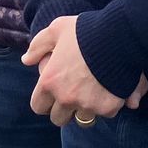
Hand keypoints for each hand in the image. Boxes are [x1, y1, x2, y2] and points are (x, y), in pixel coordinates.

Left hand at [22, 16, 147, 126]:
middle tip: (76, 95)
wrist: (121, 35)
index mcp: (49, 82)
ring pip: (83, 118)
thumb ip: (38, 46)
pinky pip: (105, 113)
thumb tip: (27, 60)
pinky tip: (113, 90)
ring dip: (87, 109)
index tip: (55, 94)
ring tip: (95, 93)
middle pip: (59, 118)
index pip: (39, 107)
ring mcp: (87, 105)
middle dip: (65, 109)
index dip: (46, 101)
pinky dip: (109, 105)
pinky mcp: (108, 107)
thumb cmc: (86, 31)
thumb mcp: (57, 29)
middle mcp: (66, 98)